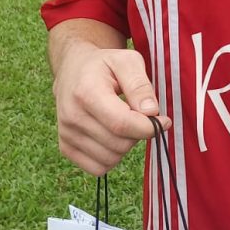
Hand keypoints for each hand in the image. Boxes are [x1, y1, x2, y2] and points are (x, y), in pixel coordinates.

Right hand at [52, 36, 170, 175]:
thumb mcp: (127, 61)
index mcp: (86, 92)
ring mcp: (66, 134)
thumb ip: (140, 85)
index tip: (163, 121)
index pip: (122, 124)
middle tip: (138, 116)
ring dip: (125, 145)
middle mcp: (71, 116)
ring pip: (111, 159)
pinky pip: (98, 168)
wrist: (73, 71)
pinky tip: (111, 136)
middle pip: (119, 144)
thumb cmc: (104, 66)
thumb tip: (151, 112)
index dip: (149, 127)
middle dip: (138, 133)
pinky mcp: (66, 148)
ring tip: (122, 123)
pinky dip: (112, 157)